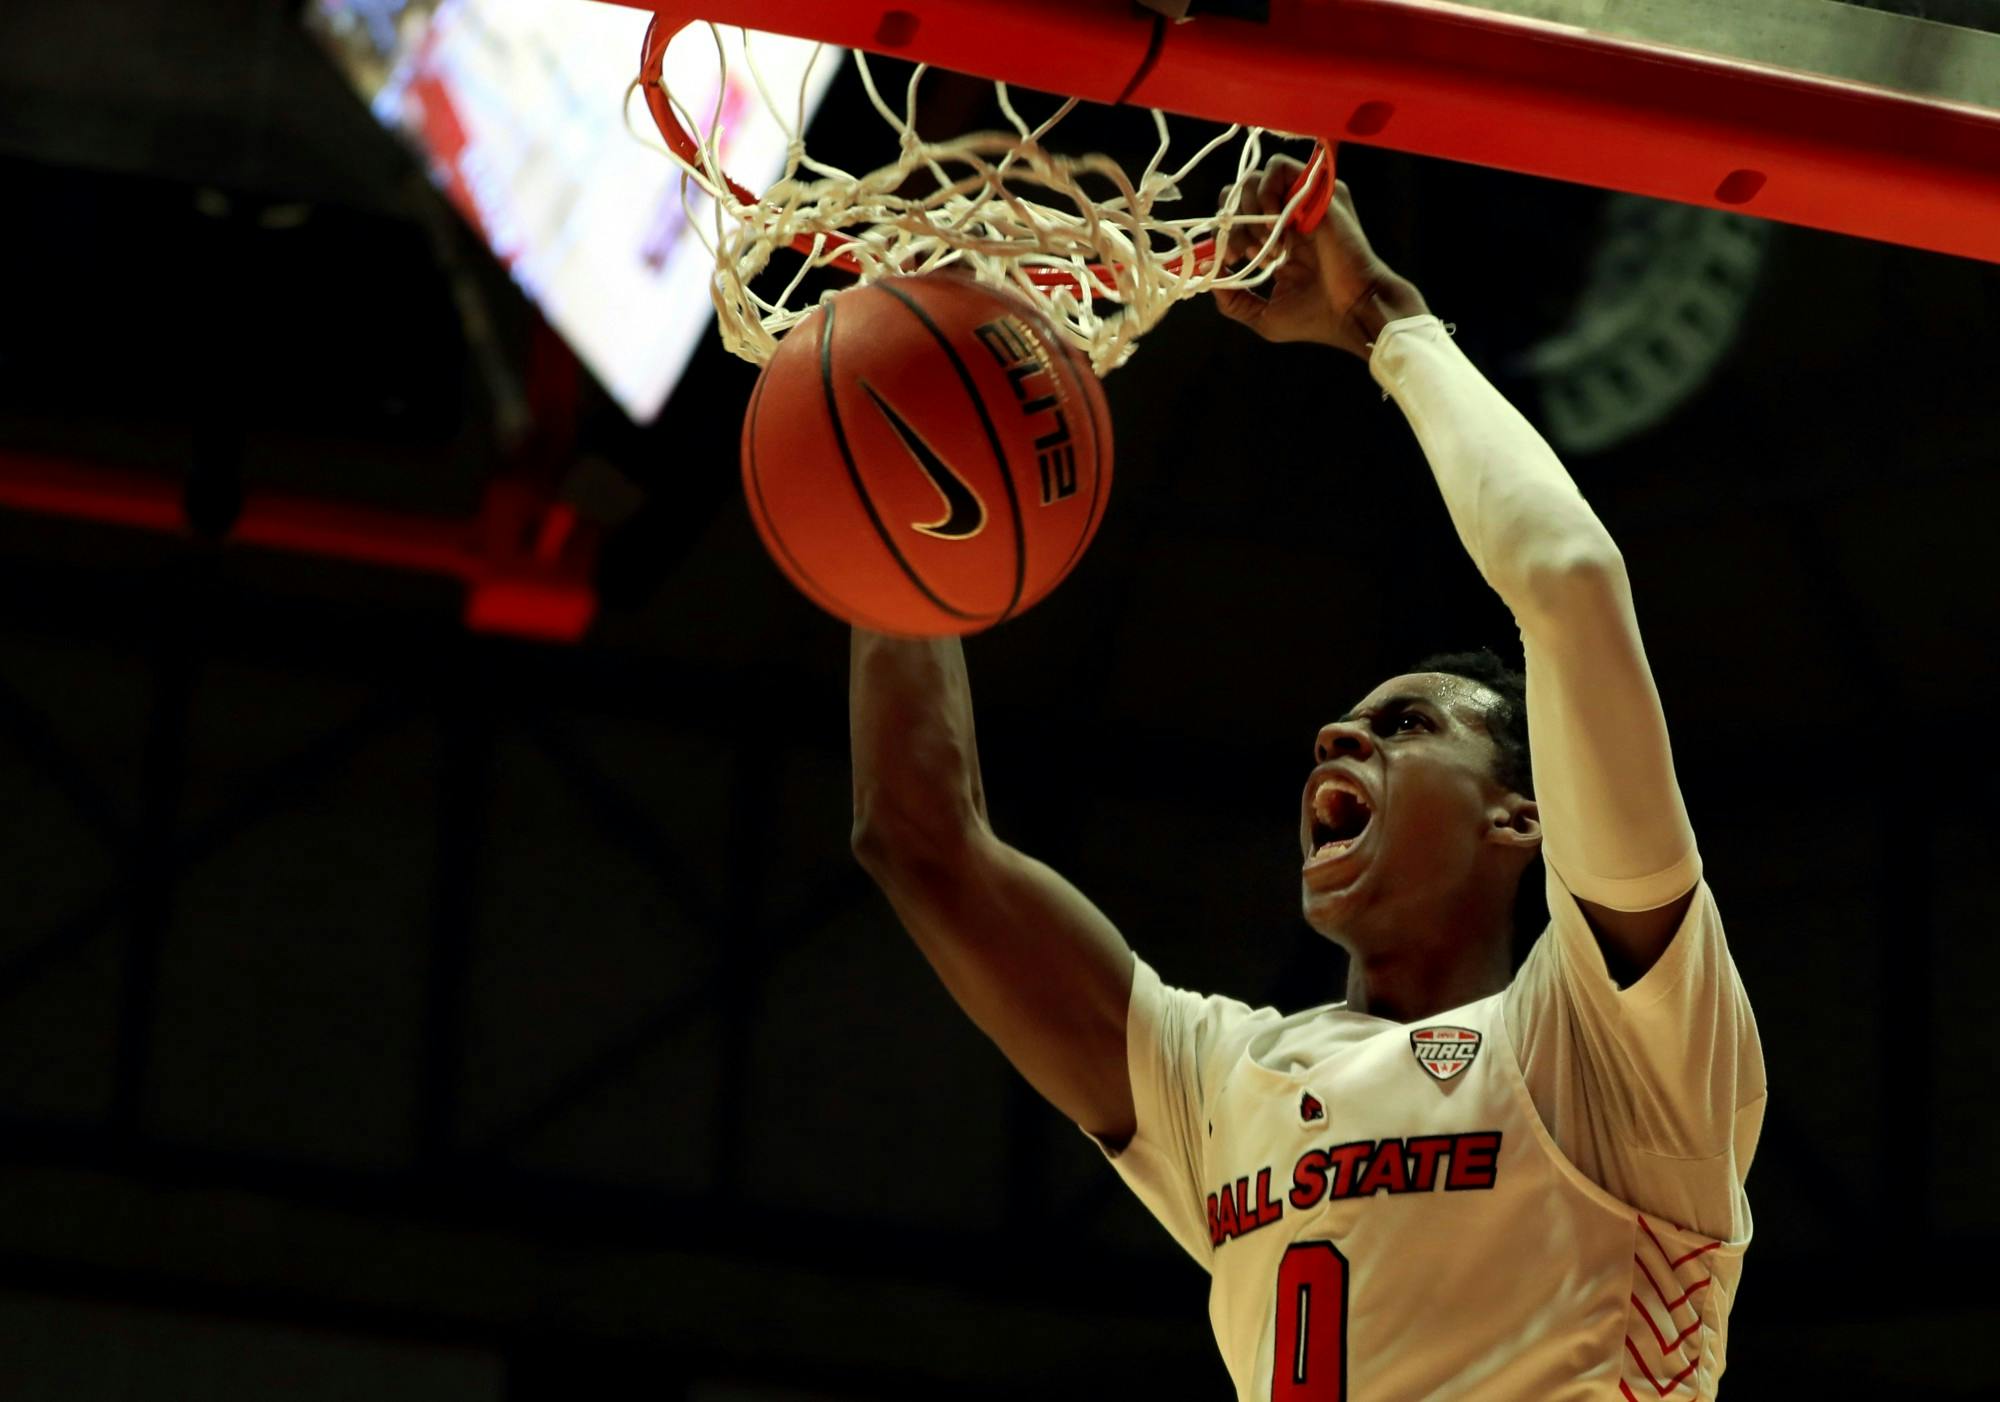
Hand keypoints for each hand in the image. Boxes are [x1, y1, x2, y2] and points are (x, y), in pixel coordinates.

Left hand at [1214, 156, 1429, 358]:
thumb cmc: (1316, 318)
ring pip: (1252, 179)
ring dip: (1247, 212)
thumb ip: (1232, 299)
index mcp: (1277, 241)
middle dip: (1231, 224)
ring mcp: (1303, 201)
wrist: (1353, 311)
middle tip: (1244, 253)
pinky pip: (1277, 168)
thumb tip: (1205, 277)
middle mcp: (1288, 217)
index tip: (1228, 259)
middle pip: (1238, 195)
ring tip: (1264, 244)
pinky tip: (1272, 225)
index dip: (1222, 234)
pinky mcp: (1317, 190)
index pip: (1235, 218)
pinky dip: (1264, 194)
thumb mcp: (1263, 316)